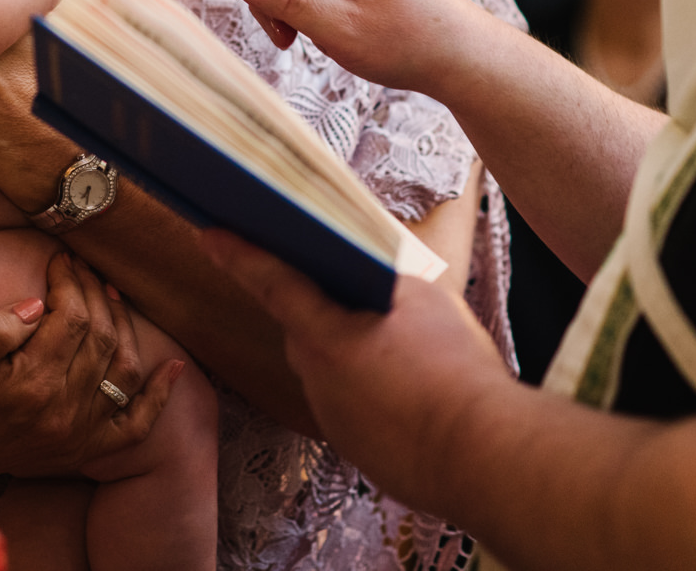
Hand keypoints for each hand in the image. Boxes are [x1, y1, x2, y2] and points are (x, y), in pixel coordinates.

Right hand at [0, 253, 184, 488]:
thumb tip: (36, 303)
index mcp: (30, 386)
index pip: (71, 318)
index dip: (70, 281)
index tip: (60, 257)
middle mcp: (63, 412)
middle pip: (101, 337)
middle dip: (94, 293)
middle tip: (81, 266)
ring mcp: (78, 435)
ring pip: (123, 370)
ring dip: (126, 326)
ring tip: (110, 294)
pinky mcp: (83, 450)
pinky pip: (135, 425)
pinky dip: (158, 396)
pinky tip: (173, 367)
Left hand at [199, 229, 508, 514]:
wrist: (485, 457)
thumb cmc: (455, 372)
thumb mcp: (423, 301)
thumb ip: (384, 285)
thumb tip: (370, 284)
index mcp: (324, 336)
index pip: (272, 283)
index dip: (242, 256)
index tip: (210, 237)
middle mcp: (316, 380)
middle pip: (306, 331)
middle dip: (322, 311)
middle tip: (349, 293)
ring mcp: (335, 420)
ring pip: (331, 374)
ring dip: (353, 358)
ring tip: (403, 350)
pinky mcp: (358, 452)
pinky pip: (355, 410)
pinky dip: (372, 397)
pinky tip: (410, 393)